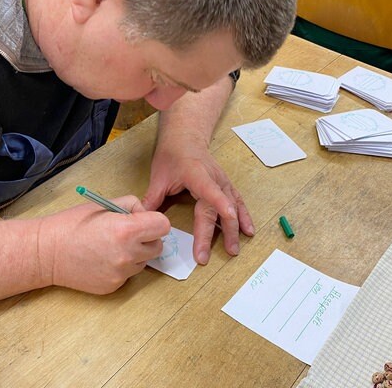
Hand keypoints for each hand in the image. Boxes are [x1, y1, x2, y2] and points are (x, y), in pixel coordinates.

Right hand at [36, 195, 169, 293]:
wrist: (47, 253)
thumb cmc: (72, 225)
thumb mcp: (103, 204)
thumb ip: (131, 205)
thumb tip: (145, 214)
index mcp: (127, 230)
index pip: (164, 226)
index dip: (154, 221)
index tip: (144, 221)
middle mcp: (128, 254)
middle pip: (158, 246)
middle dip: (147, 238)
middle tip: (127, 234)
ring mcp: (121, 273)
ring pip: (143, 261)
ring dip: (135, 254)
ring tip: (110, 247)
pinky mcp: (114, 286)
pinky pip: (128, 274)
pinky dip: (121, 267)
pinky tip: (102, 259)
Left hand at [142, 142, 253, 265]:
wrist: (185, 138)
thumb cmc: (172, 156)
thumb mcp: (159, 176)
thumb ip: (152, 199)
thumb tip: (143, 220)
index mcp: (197, 175)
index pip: (210, 191)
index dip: (220, 204)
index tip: (229, 217)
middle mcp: (214, 179)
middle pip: (220, 207)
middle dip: (223, 231)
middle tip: (225, 252)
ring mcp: (223, 182)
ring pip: (233, 206)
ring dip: (236, 228)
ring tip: (236, 248)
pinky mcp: (226, 186)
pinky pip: (238, 202)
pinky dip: (243, 217)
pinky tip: (248, 231)